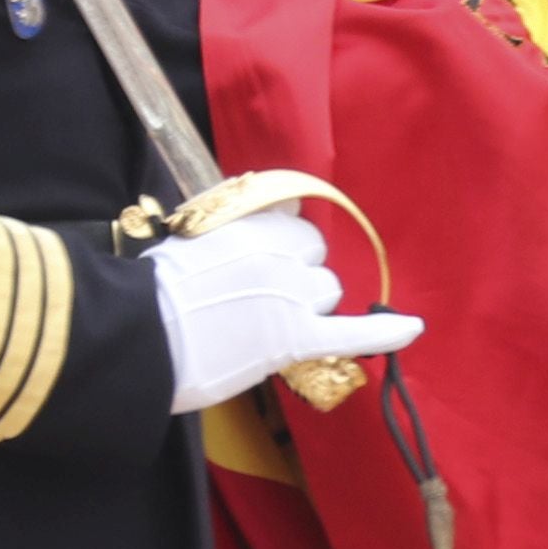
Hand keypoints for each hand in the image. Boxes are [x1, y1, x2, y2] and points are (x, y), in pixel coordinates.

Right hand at [150, 203, 423, 408]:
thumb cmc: (148, 291)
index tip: (266, 263)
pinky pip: (354, 333)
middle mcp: (279, 253)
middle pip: (316, 260)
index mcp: (252, 224)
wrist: (133, 334)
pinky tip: (414, 328)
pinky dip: (387, 332)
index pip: (295, 225)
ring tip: (267, 326)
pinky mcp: (294, 338)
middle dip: (299, 278)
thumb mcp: (188, 236)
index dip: (284, 248)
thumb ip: (232, 223)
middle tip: (259, 302)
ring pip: (328, 293)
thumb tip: (270, 210)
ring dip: (309, 308)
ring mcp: (290, 296)